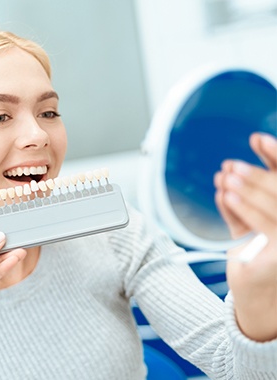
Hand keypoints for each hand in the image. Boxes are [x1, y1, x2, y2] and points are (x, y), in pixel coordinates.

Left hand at [214, 132, 276, 341]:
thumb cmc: (257, 258)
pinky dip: (238, 208)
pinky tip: (223, 194)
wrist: (260, 301)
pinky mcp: (276, 256)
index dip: (275, 155)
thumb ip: (250, 199)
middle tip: (231, 167)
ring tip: (223, 178)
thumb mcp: (253, 223)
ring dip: (244, 189)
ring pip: (271, 206)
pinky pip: (256, 225)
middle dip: (254, 176)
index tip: (256, 138)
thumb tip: (230, 169)